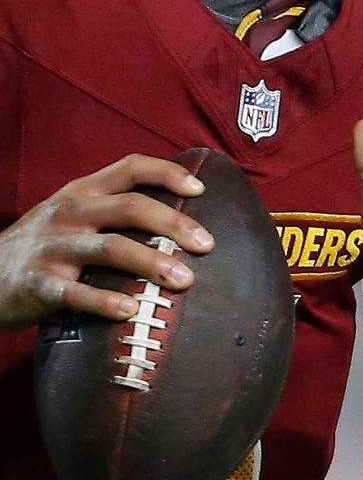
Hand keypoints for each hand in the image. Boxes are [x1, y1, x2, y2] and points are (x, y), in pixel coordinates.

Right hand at [0, 155, 213, 330]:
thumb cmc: (44, 247)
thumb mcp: (71, 215)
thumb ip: (113, 211)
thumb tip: (180, 221)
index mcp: (81, 192)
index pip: (129, 168)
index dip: (167, 173)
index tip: (201, 190)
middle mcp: (69, 213)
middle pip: (130, 208)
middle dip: (174, 224)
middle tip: (208, 245)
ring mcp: (52, 248)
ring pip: (110, 248)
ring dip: (152, 263)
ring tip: (185, 280)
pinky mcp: (38, 285)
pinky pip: (76, 294)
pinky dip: (105, 302)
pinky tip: (131, 311)